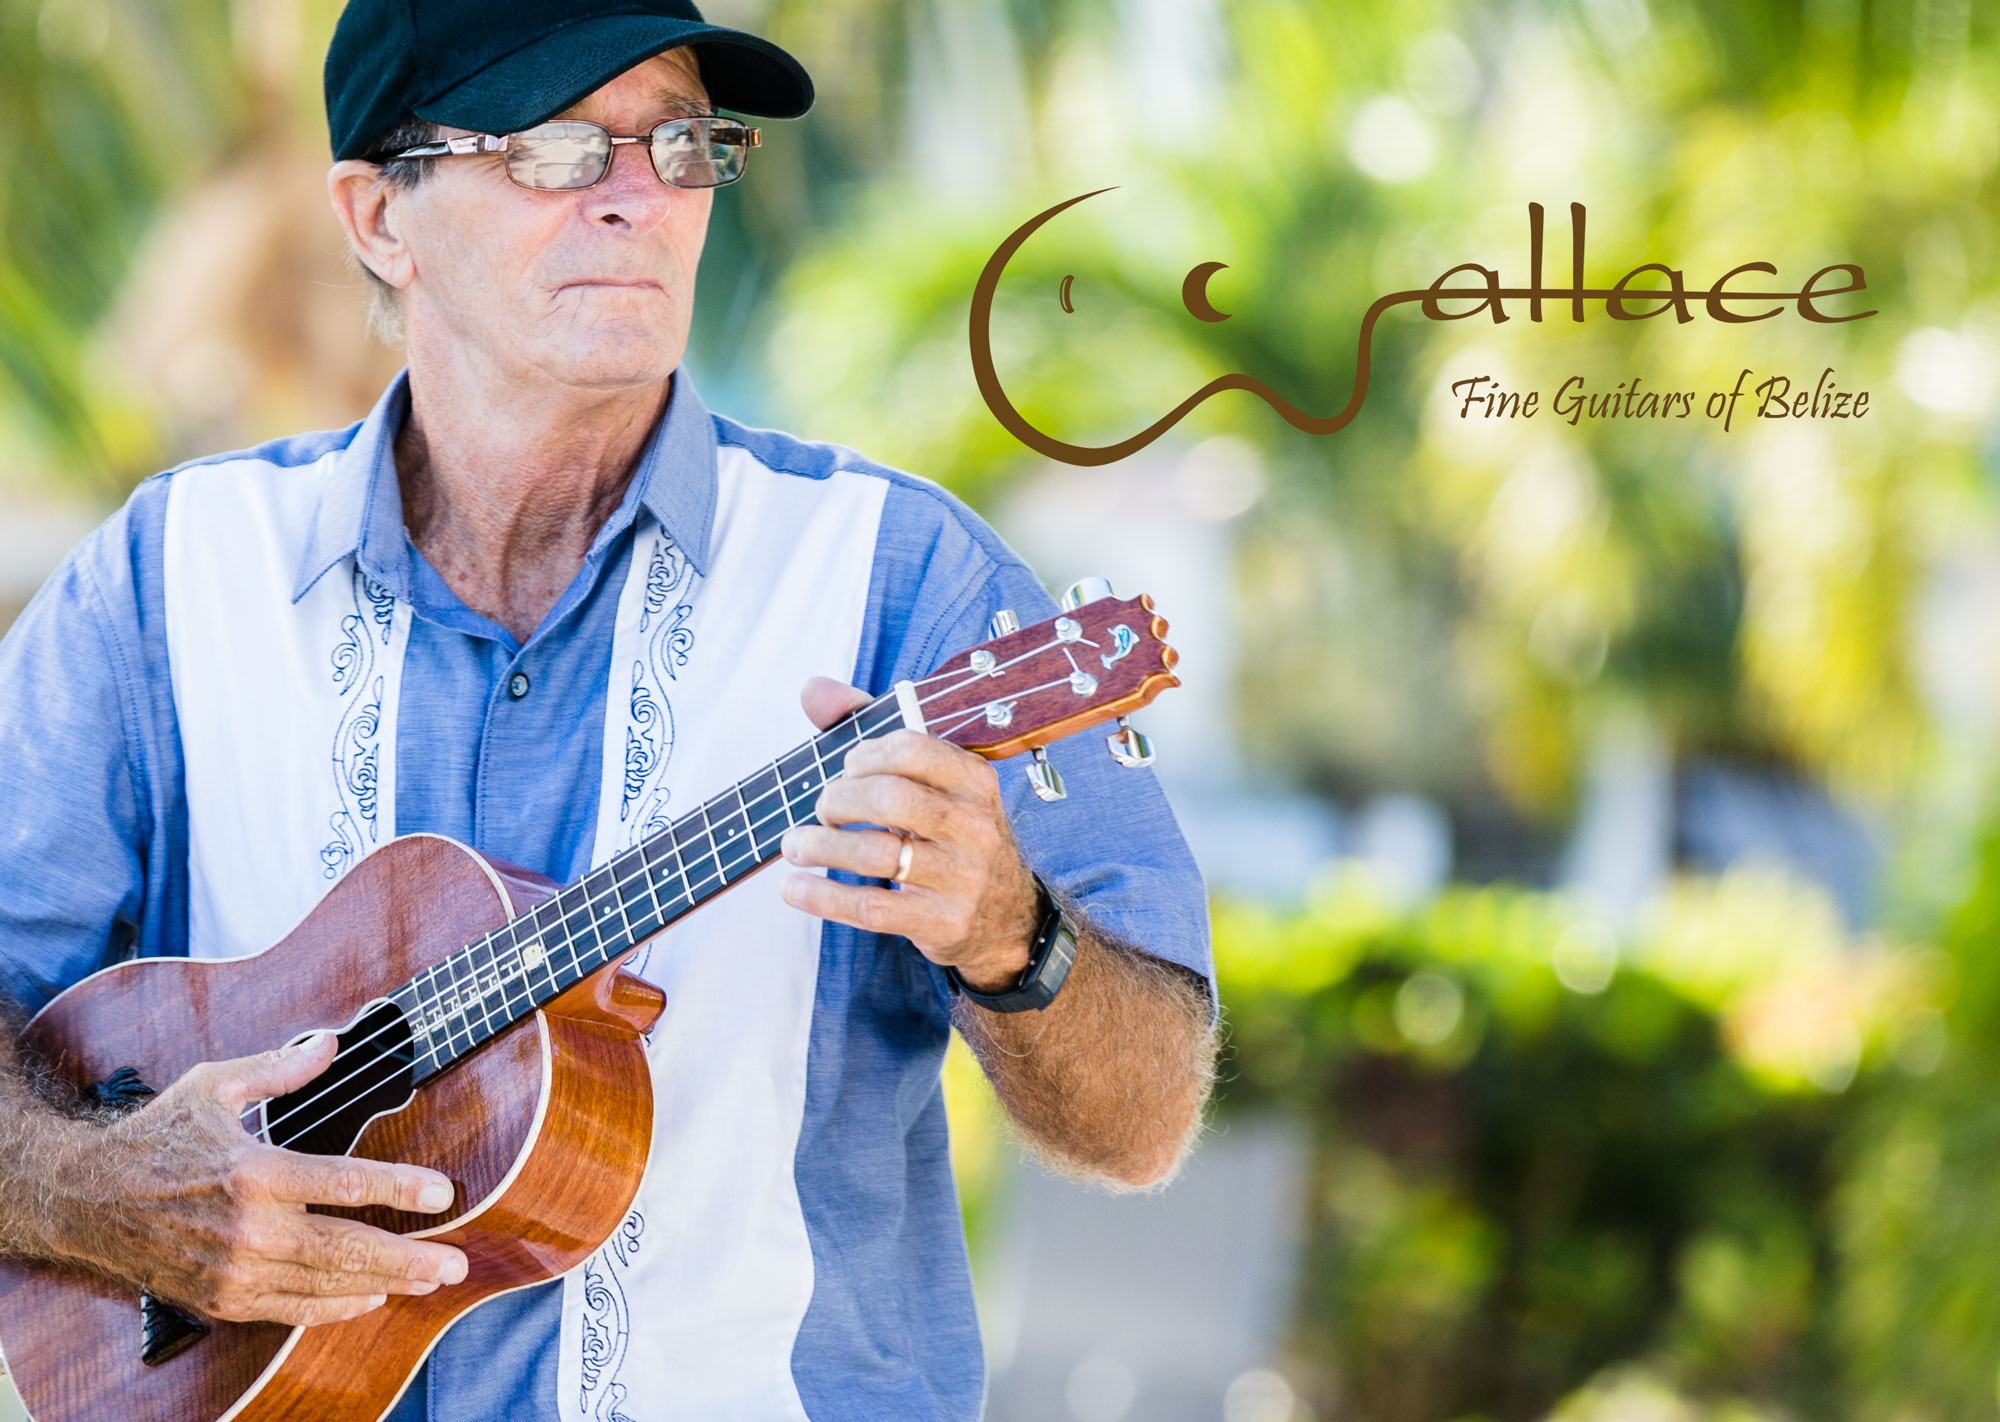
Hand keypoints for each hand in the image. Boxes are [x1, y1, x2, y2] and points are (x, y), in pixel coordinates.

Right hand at [57, 1033, 466, 1326]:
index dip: (402, 1190)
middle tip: (457, 1262)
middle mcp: (249, 1229)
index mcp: (255, 1172)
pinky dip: (335, 1307)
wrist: (87, 1199)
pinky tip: (370, 1297)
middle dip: (411, 1257)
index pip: (347, 1184)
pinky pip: (292, 1310)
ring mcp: (235, 1271)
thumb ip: (280, 1069)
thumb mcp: (213, 1086)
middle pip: (348, 1248)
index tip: (444, 1193)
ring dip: (386, 1284)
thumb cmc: (156, 1137)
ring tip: (431, 1279)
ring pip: (327, 1284)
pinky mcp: (222, 1298)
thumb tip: (332, 1042)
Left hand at [779, 677, 1040, 992]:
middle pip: (891, 799)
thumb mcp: (930, 782)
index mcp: (974, 780)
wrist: (1004, 916)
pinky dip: (823, 897)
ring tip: (795, 846)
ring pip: (878, 855)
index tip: (846, 771)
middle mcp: (975, 826)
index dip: (864, 755)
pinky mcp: (942, 921)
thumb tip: (811, 689)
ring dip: (820, 847)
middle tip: (823, 811)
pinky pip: (872, 907)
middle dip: (838, 801)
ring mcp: (962, 877)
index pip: (912, 748)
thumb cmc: (948, 833)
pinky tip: (794, 888)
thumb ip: (870, 729)